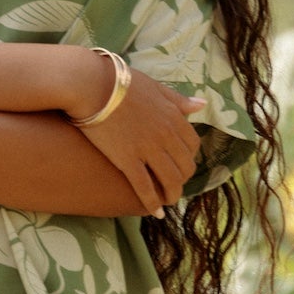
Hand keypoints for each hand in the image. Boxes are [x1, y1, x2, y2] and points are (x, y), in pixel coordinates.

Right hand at [73, 64, 202, 216]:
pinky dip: (153, 203)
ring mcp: (147, 149)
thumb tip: (202, 105)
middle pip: (184, 165)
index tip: (181, 162)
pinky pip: (145, 187)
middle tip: (174, 184)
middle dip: (183, 178)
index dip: (189, 156)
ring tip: (168, 201)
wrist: (91, 84)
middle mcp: (165, 135)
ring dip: (172, 194)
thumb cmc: (120, 81)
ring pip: (170, 180)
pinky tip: (156, 212)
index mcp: (173, 116)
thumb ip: (178, 99)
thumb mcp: (155, 87)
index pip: (192, 144)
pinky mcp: (127, 160)